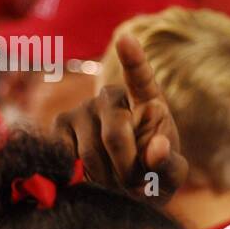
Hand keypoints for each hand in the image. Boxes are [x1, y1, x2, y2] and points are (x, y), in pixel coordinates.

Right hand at [52, 34, 186, 198]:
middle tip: (136, 188)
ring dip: (106, 179)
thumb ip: (169, 163)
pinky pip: (66, 156)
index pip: (141, 77)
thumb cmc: (154, 176)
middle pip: (115, 134)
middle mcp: (112, 97)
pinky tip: (92, 179)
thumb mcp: (170, 175)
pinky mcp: (59, 125)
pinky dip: (80, 176)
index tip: (126, 40)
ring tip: (118, 186)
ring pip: (90, 153)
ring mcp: (82, 109)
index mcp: (147, 99)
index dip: (134, 59)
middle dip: (127, 170)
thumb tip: (158, 148)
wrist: (121, 188)